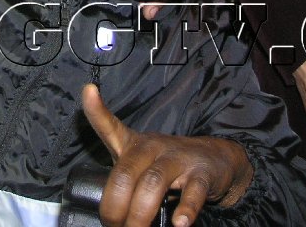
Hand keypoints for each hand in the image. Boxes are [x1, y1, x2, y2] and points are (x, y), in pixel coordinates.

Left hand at [82, 83, 251, 226]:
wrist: (216, 159)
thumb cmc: (168, 165)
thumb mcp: (140, 165)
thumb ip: (122, 184)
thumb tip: (109, 218)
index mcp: (133, 144)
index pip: (110, 125)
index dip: (97, 109)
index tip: (88, 92)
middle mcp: (153, 147)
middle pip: (126, 174)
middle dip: (116, 208)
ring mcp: (178, 159)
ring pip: (153, 183)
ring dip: (141, 213)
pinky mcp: (202, 174)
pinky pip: (192, 192)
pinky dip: (185, 209)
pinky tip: (179, 222)